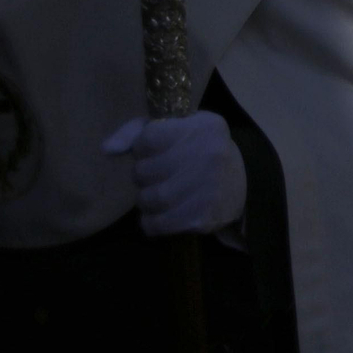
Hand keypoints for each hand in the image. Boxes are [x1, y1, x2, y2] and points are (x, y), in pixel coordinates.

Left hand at [102, 114, 247, 235]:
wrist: (246, 185)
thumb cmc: (201, 151)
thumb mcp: (180, 128)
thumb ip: (139, 131)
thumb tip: (107, 149)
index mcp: (203, 127)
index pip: (148, 138)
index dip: (144, 148)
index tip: (157, 151)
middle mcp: (209, 155)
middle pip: (143, 171)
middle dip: (144, 176)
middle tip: (161, 176)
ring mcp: (208, 188)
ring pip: (147, 199)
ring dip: (147, 199)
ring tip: (163, 194)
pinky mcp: (203, 218)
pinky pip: (155, 224)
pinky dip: (153, 222)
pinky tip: (167, 213)